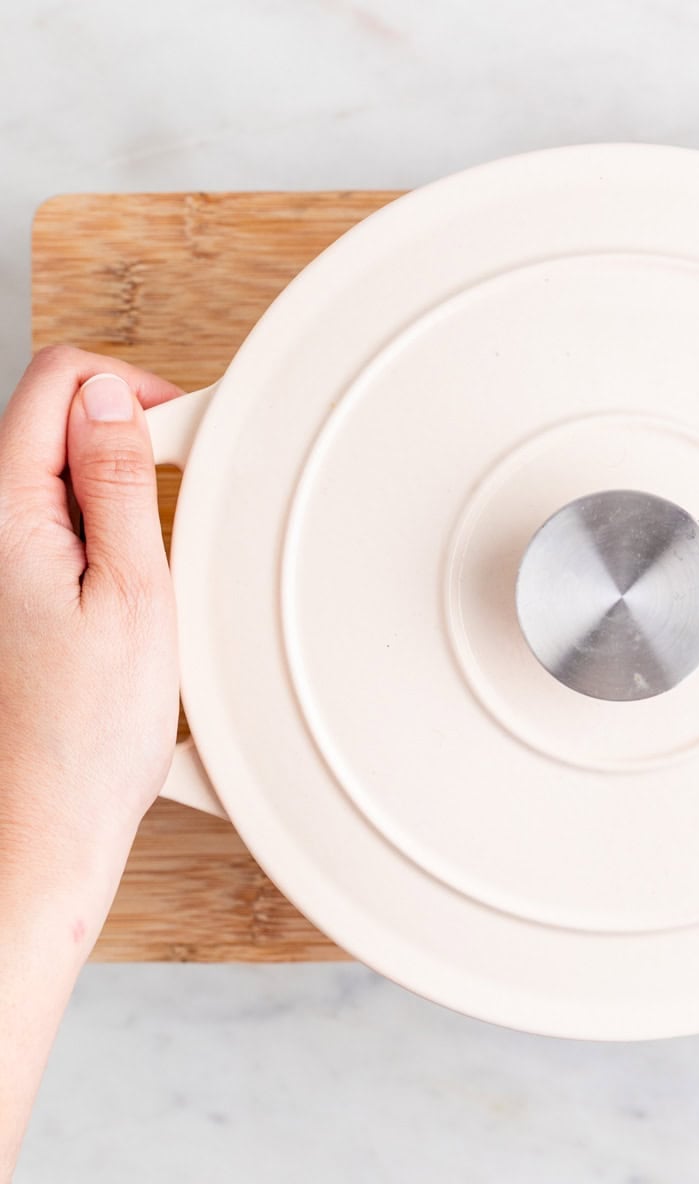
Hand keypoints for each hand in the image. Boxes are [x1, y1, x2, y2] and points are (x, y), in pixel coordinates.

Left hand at [0, 346, 181, 1178]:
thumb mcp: (132, 594)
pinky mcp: (10, 594)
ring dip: (112, 483)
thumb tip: (112, 402)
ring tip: (155, 542)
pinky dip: (100, 528)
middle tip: (176, 487)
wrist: (45, 822)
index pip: (52, 382)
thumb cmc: (85, 735)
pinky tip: (132, 577)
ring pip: (52, 472)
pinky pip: (53, 524)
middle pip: (47, 421)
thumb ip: (117, 486)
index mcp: (2, 518)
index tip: (176, 423)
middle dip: (120, 432)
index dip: (124, 385)